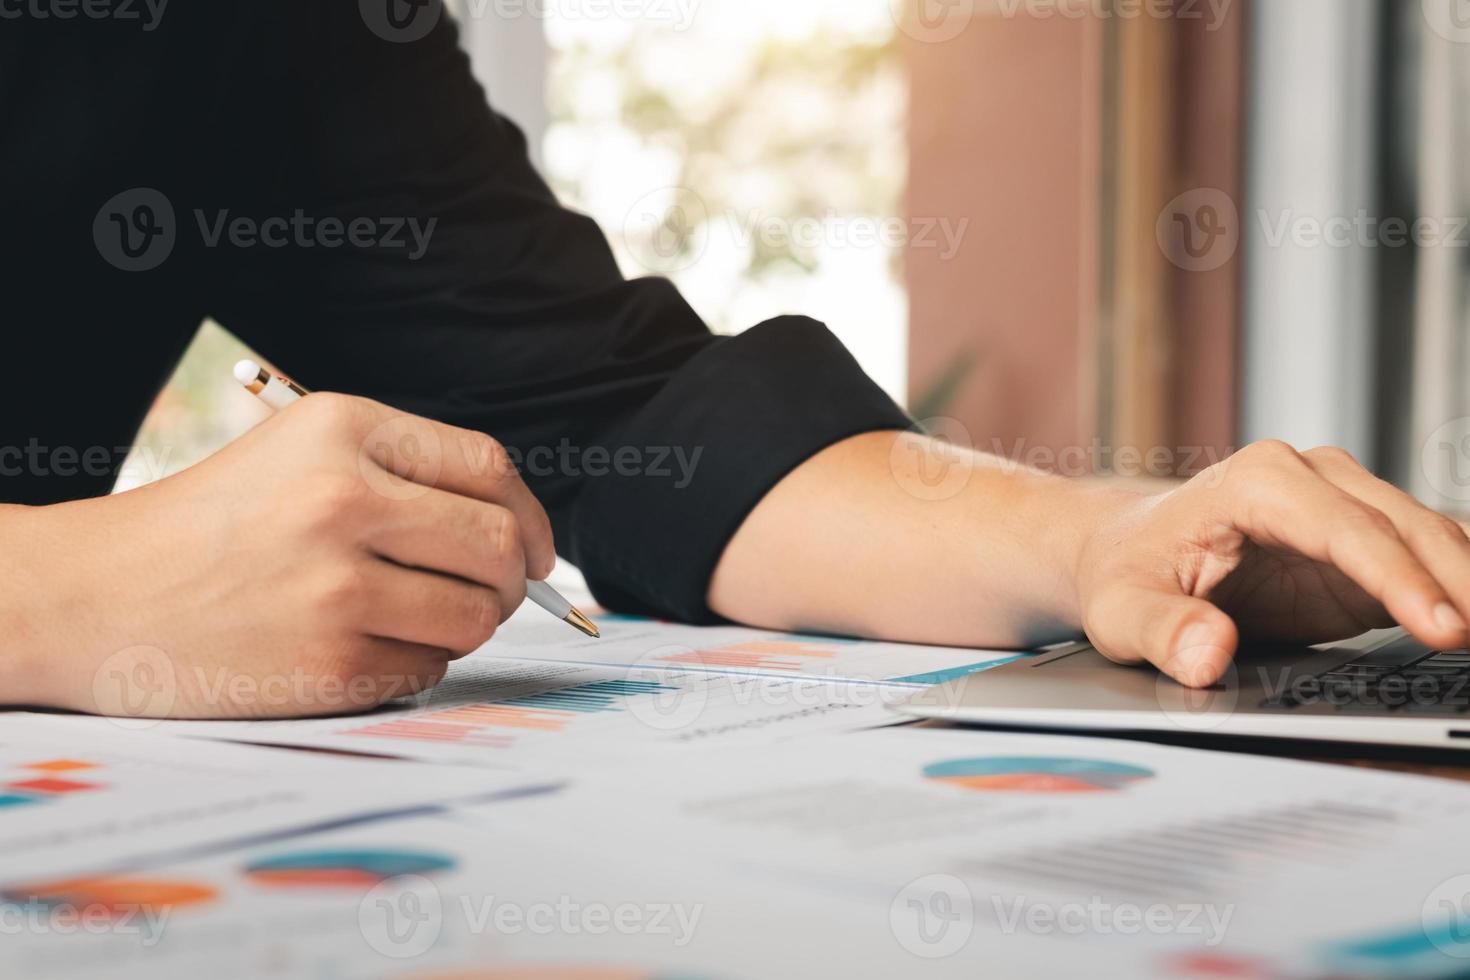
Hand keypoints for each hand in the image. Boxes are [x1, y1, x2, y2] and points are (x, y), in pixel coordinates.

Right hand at [0, 393, 554, 717]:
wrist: (93, 595)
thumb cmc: (210, 524)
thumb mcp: (299, 451)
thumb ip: (406, 473)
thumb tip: (522, 534)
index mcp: (342, 429)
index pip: (488, 468)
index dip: (529, 514)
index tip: (535, 549)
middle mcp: (342, 499)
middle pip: (499, 545)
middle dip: (515, 579)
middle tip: (498, 593)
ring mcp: (335, 587)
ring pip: (475, 615)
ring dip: (469, 624)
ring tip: (418, 616)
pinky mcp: (327, 664)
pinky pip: (428, 668)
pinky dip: (416, 663)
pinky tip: (363, 647)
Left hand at [1076, 440, 1469, 686]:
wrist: (1124, 550)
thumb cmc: (1124, 572)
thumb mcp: (1120, 610)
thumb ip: (1162, 630)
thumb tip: (1209, 654)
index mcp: (1256, 483)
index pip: (1346, 530)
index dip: (1399, 579)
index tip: (1442, 627)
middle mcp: (1309, 480)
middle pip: (1405, 527)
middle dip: (1459, 583)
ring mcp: (1343, 506)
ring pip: (1430, 537)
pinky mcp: (1361, 546)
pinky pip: (1426, 559)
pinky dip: (1461, 588)